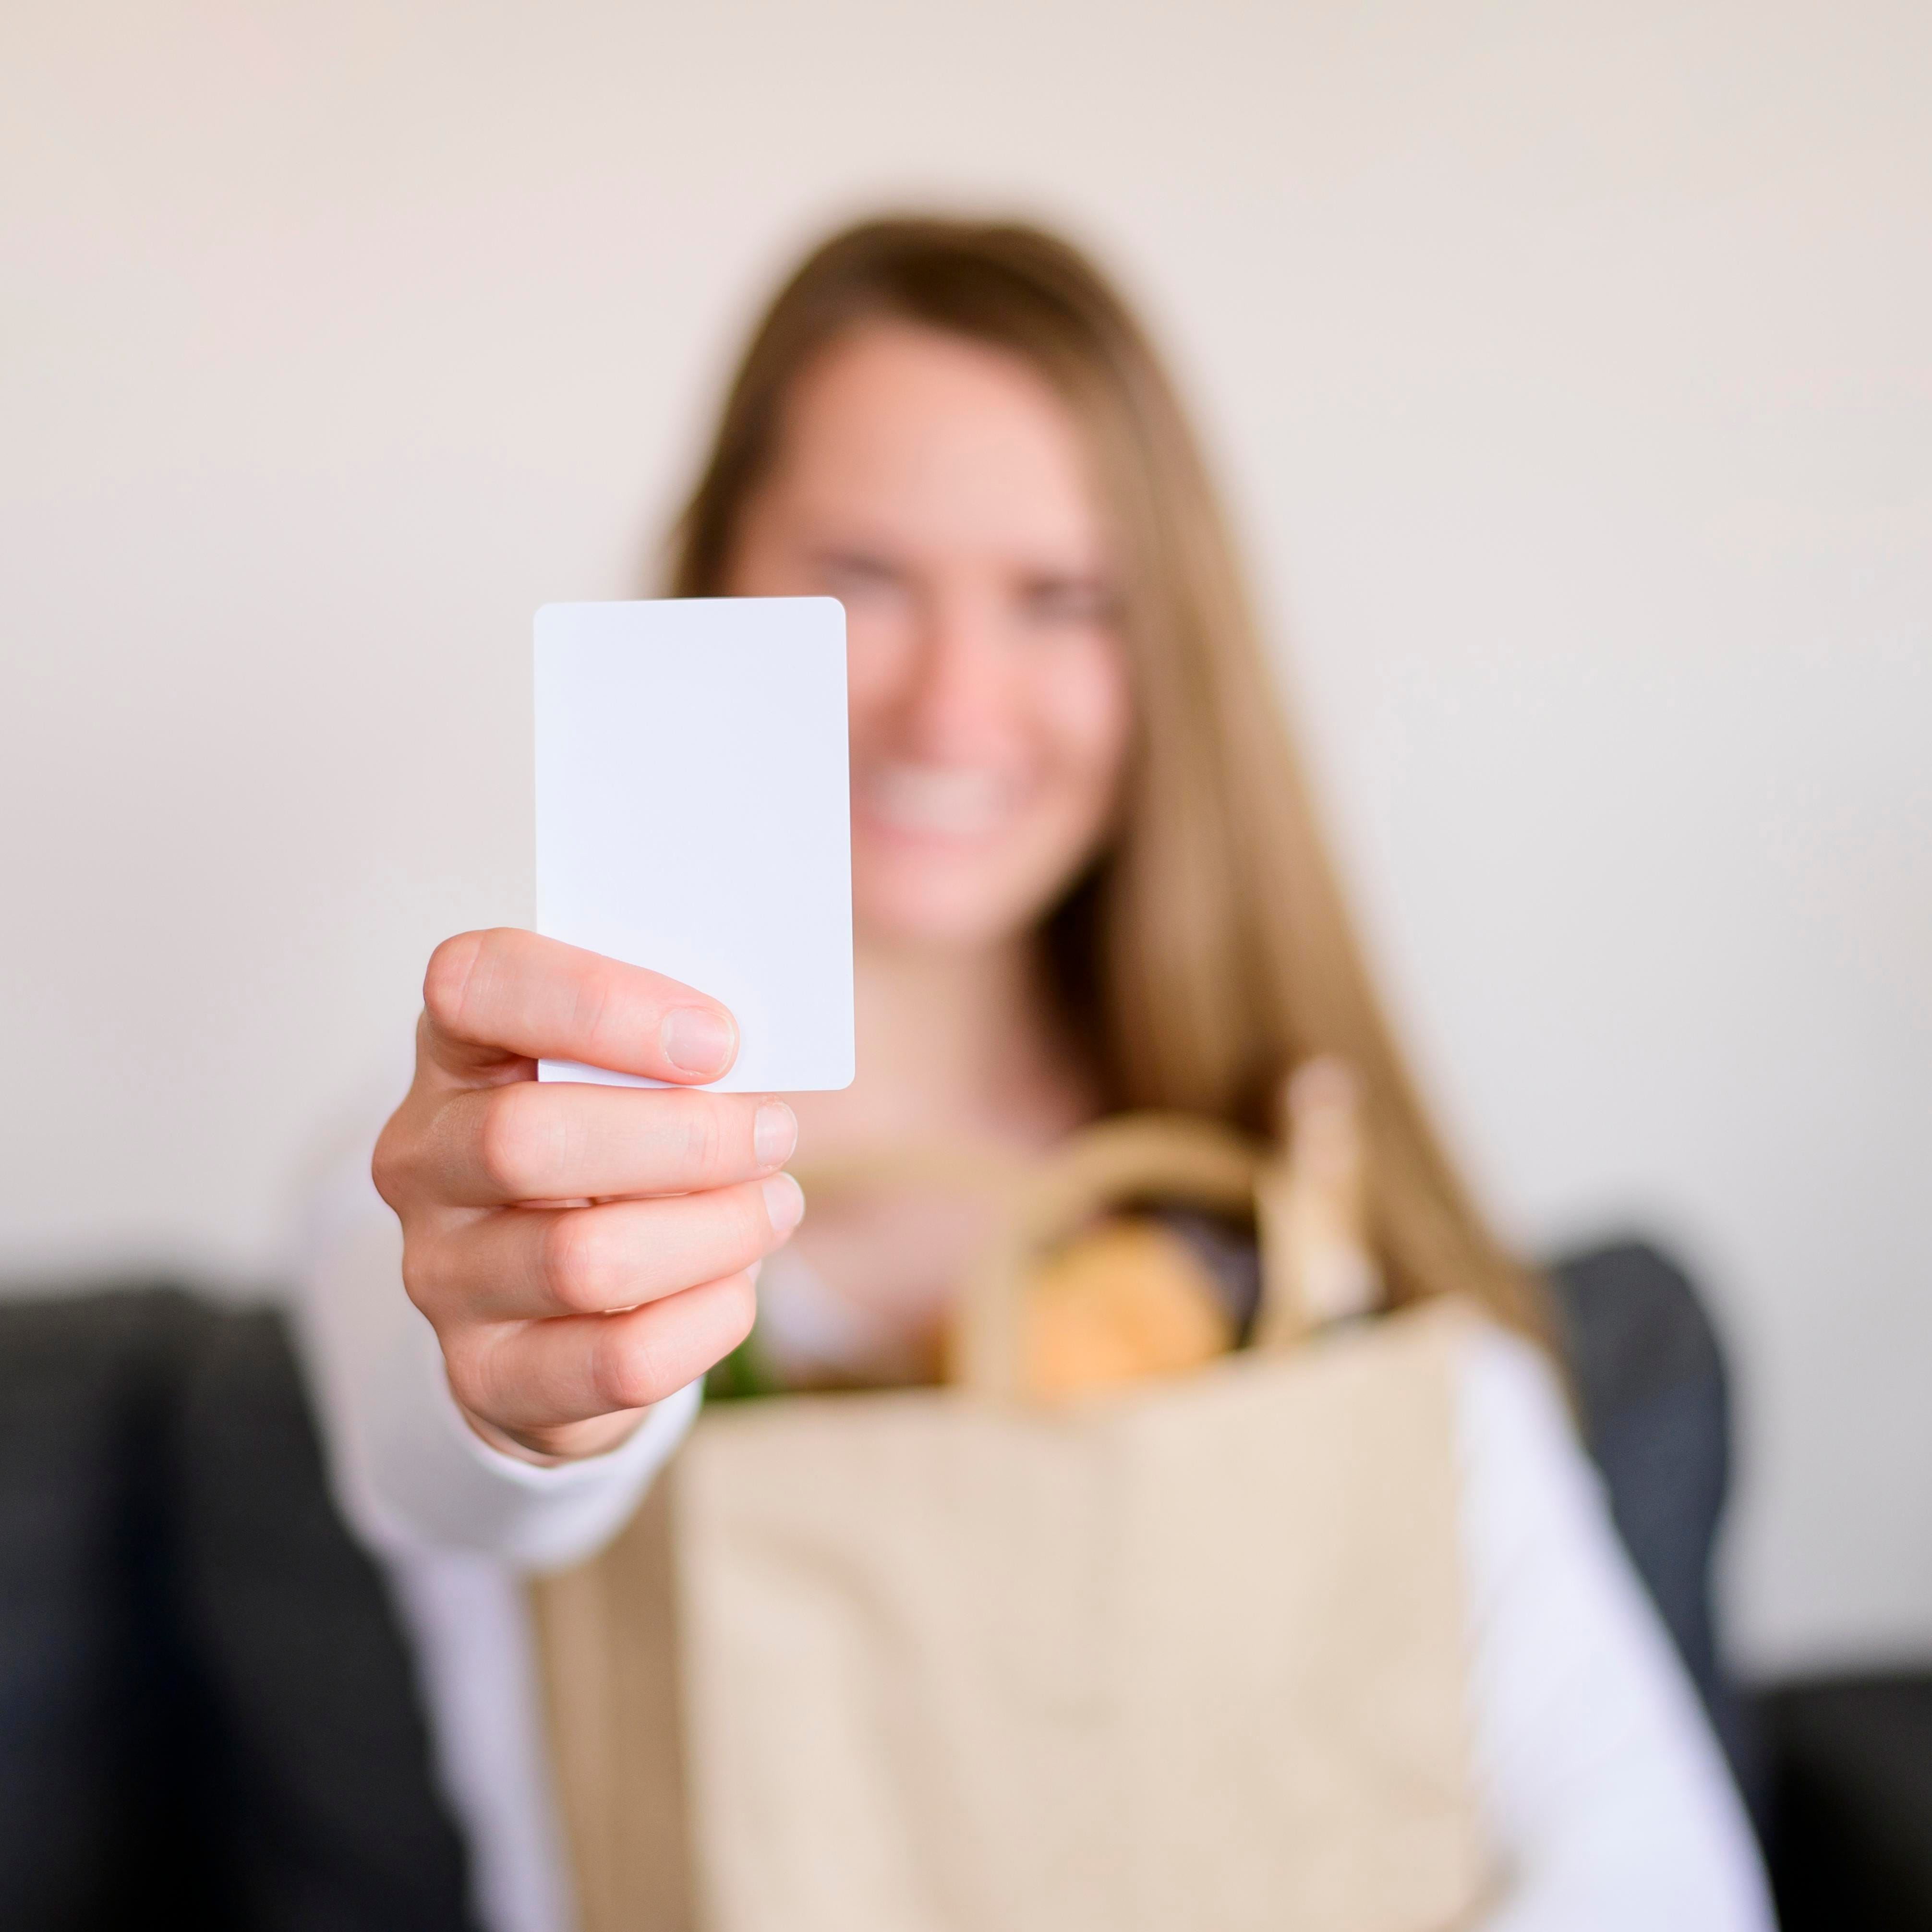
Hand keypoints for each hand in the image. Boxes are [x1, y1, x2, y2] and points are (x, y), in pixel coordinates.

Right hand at [372, 929, 801, 1461]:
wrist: (561, 1307)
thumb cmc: (615, 1151)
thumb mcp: (626, 1076)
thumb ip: (671, 1045)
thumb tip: (755, 1054)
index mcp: (455, 1050)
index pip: (475, 983)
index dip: (597, 1001)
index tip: (717, 1038)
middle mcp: (422, 1160)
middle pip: (523, 1140)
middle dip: (682, 1138)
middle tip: (775, 1131)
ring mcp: (441, 1275)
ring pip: (582, 1262)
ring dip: (713, 1230)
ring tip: (775, 1205)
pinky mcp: (487, 1375)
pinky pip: (619, 1360)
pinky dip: (707, 1317)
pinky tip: (736, 1284)